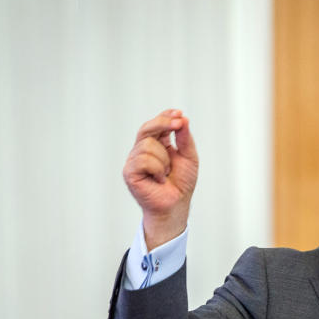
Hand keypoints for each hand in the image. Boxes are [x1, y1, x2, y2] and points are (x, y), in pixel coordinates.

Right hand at [122, 109, 199, 248]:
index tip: (179, 113)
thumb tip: (183, 119)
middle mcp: (142, 150)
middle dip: (164, 123)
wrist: (176, 205)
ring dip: (164, 159)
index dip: (166, 116)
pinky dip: (157, 169)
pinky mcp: (129, 172)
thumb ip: (185, 138)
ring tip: (166, 173)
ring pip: (148, 145)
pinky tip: (159, 179)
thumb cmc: (181, 184)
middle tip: (179, 123)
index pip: (157, 124)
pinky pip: (144, 159)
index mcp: (156, 145)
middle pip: (147, 128)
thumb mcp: (189, 157)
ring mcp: (134, 160)